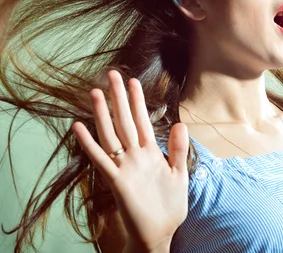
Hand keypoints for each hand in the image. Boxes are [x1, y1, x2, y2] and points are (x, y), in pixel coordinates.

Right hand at [72, 70, 188, 250]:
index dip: (138, 101)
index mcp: (150, 152)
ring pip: (111, 135)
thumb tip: (179, 123)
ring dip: (102, 114)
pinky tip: (79, 127)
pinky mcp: (117, 181)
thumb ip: (178, 149)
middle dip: (119, 98)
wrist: (160, 233)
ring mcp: (124, 166)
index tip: (133, 81)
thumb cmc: (169, 205)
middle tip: (112, 74)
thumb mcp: (179, 173)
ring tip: (94, 92)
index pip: (142, 121)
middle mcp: (135, 155)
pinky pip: (101, 159)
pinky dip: (89, 143)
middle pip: (125, 121)